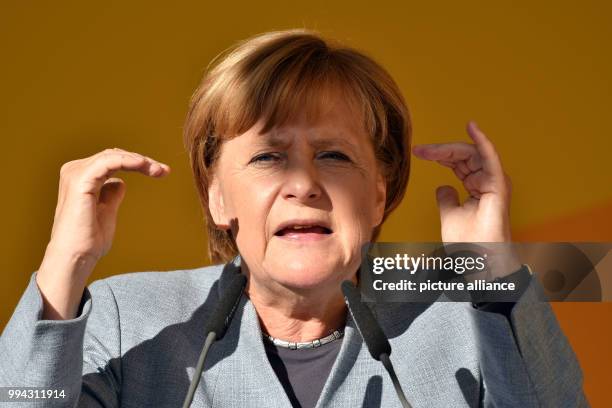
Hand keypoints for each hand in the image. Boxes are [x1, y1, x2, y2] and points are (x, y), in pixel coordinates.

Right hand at [36, 148, 170, 318]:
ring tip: (158, 170)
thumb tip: (121, 182)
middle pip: (115, 155)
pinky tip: (143, 165)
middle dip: (142, 161)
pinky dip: (127, 161)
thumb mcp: (106, 211)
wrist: (75, 257)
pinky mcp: (80, 181)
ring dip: (139, 161)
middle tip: (164, 171)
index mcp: (81, 178)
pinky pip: (107, 162)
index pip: (113, 161)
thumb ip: (112, 195)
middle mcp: (75, 171)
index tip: (161, 172)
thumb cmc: (89, 240)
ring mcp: (76, 174)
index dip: (137, 163)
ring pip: (113, 156)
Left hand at [411, 121, 519, 277]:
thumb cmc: (469, 243)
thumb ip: (446, 198)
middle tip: (420, 150)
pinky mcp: (498, 185)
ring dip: (449, 148)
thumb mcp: (449, 215)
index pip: (459, 162)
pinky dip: (482, 142)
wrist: (479, 261)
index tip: (419, 152)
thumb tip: (443, 186)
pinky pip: (490, 158)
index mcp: (478, 186)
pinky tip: (472, 128)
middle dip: (440, 150)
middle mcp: (488, 181)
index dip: (439, 155)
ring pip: (471, 153)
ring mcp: (494, 182)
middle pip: (464, 155)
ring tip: (428, 150)